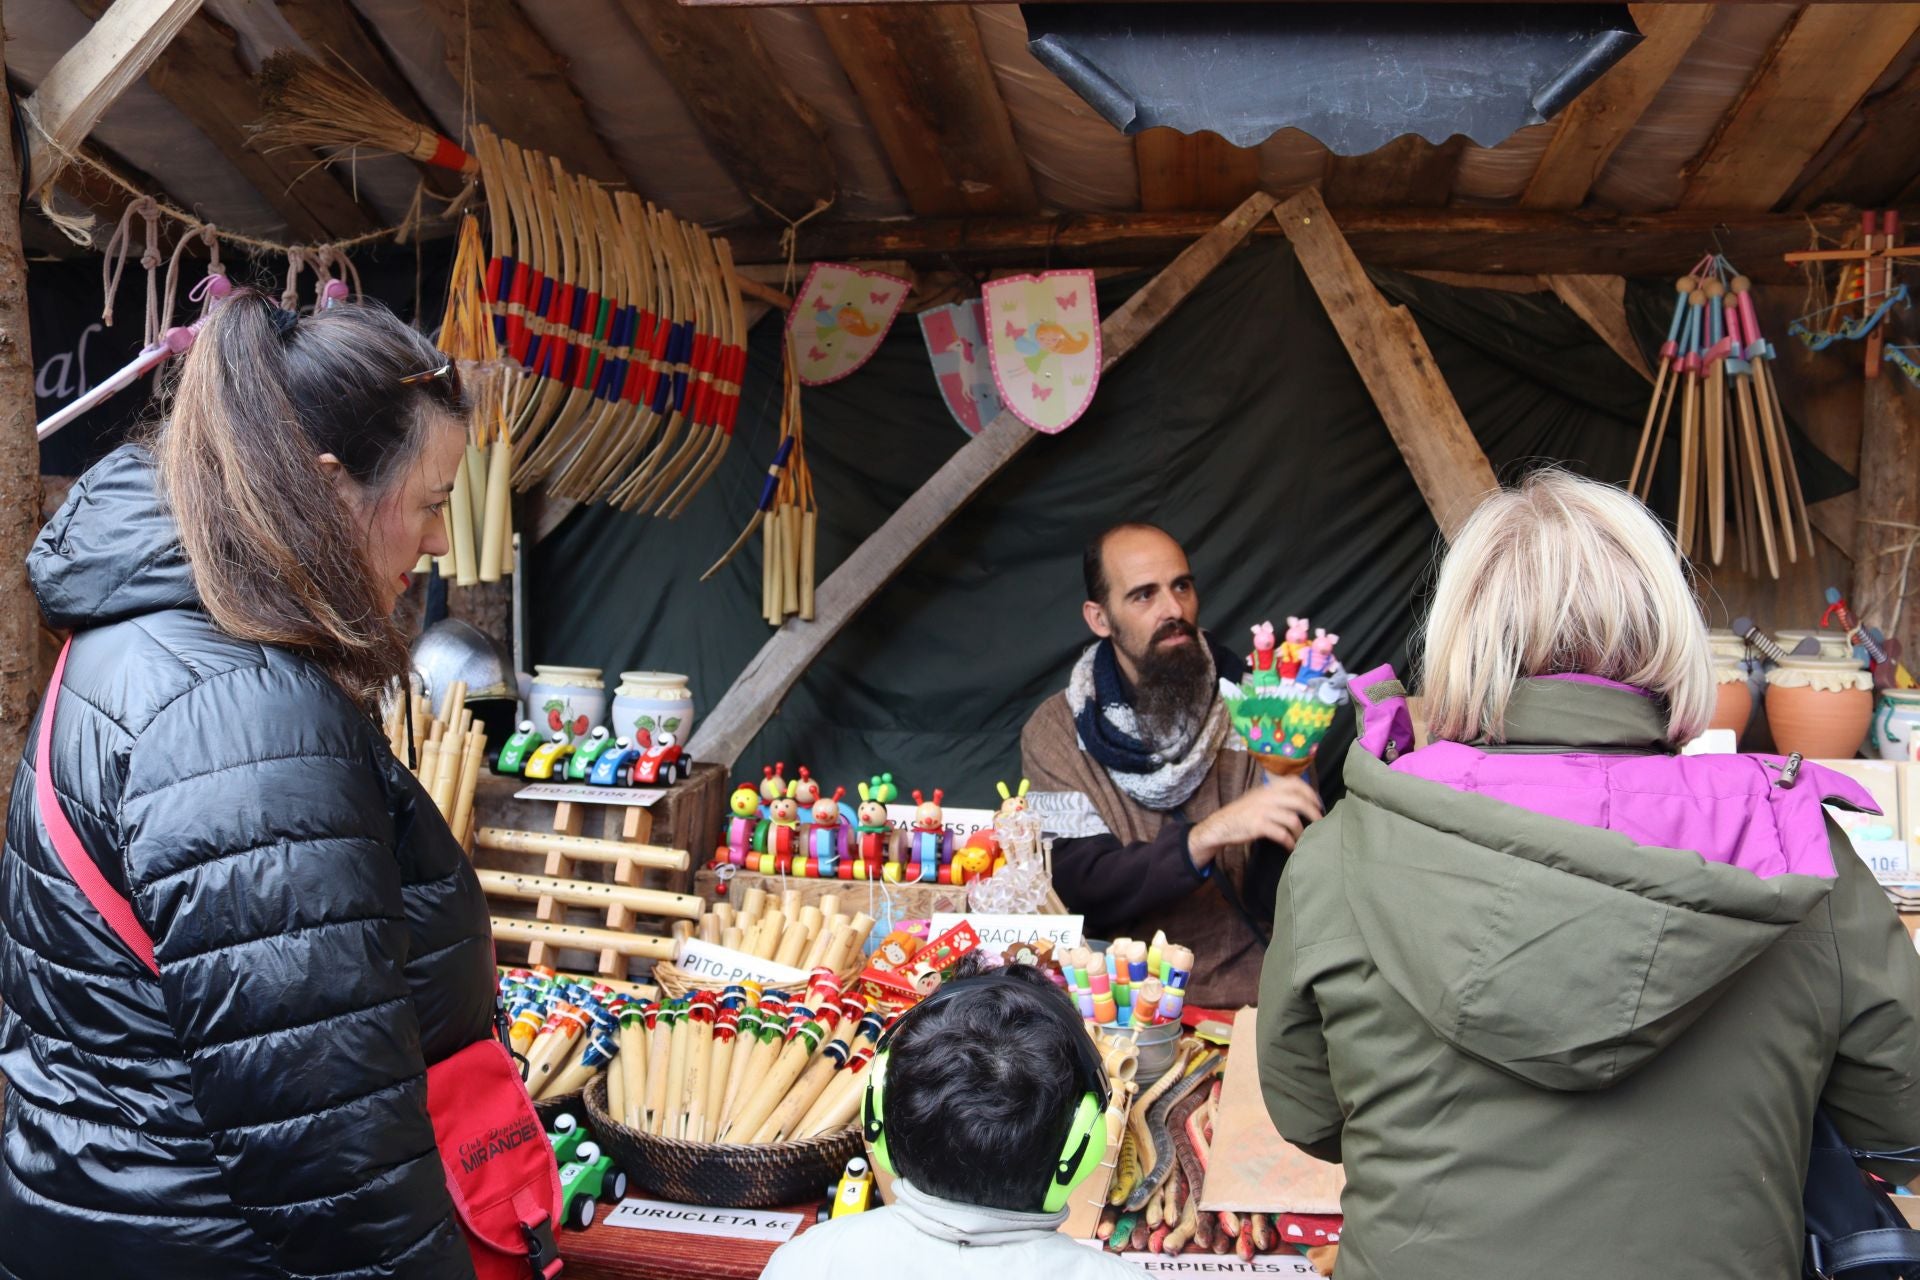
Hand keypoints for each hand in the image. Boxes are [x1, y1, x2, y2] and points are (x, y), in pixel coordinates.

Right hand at [1189, 778, 1322, 865]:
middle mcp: (1266, 797)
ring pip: (1292, 819)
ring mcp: (1262, 811)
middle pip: (1299, 801)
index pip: (1295, 782)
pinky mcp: (1258, 826)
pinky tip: (1291, 846)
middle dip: (1313, 813)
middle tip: (1320, 823)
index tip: (1318, 803)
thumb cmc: (1242, 814)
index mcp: (1268, 789)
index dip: (1310, 792)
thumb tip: (1299, 800)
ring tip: (1303, 839)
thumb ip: (1275, 796)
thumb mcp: (1257, 798)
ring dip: (1301, 832)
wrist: (1220, 825)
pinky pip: (1282, 834)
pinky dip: (1290, 842)